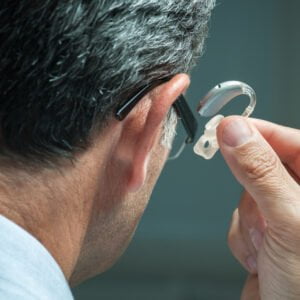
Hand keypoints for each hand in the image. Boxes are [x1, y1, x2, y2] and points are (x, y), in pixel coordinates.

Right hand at [217, 116, 299, 299]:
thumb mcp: (288, 220)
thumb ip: (259, 171)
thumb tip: (234, 131)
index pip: (290, 140)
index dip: (258, 132)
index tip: (227, 127)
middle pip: (261, 168)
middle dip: (252, 194)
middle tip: (260, 213)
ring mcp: (284, 215)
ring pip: (245, 195)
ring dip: (247, 223)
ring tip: (266, 248)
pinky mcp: (265, 232)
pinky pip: (239, 218)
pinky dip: (241, 238)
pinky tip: (259, 259)